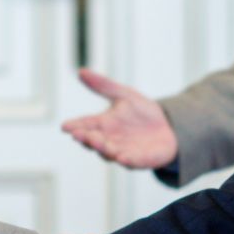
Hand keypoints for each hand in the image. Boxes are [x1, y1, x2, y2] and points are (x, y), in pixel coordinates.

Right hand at [60, 68, 178, 169]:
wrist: (169, 127)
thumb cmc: (142, 113)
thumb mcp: (123, 94)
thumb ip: (103, 85)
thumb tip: (80, 71)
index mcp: (104, 125)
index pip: (85, 125)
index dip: (74, 126)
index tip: (64, 126)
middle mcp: (110, 140)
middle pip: (93, 142)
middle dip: (86, 138)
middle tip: (78, 134)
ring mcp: (124, 152)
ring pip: (109, 153)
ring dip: (102, 148)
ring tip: (96, 141)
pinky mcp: (141, 160)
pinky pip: (133, 162)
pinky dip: (127, 160)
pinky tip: (122, 157)